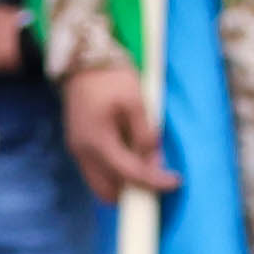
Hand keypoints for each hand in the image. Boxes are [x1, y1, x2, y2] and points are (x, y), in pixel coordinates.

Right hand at [59, 60, 169, 198]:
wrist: (83, 63)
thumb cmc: (112, 79)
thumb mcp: (137, 102)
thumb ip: (145, 134)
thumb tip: (152, 161)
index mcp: (97, 142)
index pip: (129, 173)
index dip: (154, 182)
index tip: (176, 182)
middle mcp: (82, 152)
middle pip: (108, 190)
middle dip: (134, 191)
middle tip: (158, 179)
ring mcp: (77, 150)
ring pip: (100, 183)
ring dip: (123, 184)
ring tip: (147, 167)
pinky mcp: (78, 145)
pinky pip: (96, 170)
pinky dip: (114, 173)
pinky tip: (132, 158)